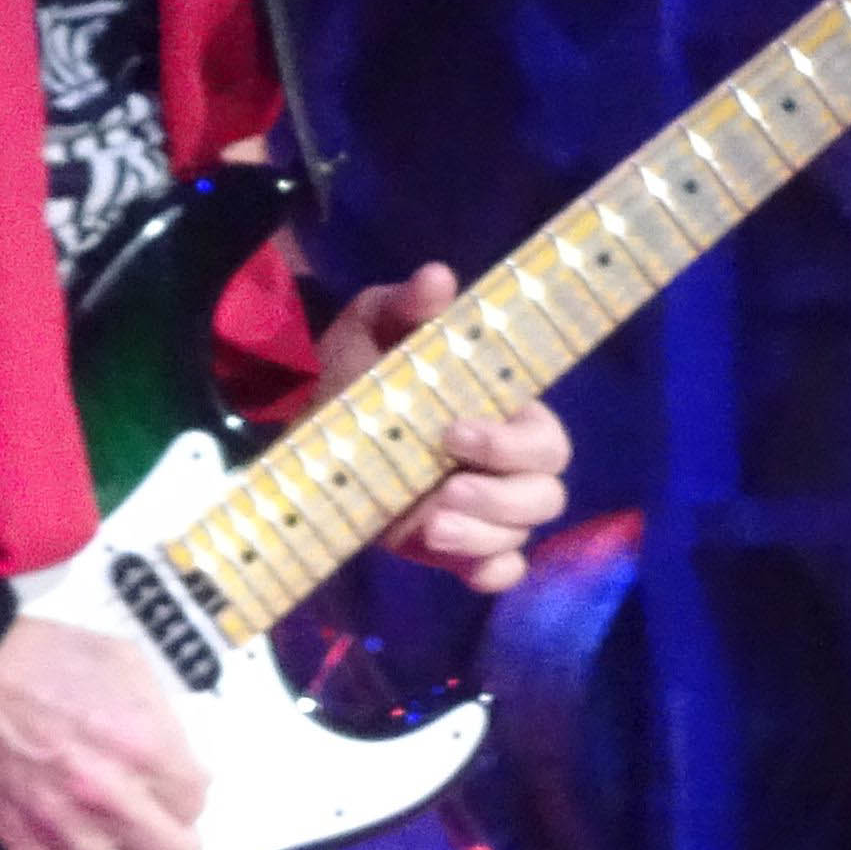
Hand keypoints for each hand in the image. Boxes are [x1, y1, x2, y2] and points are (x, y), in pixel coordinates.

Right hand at [0, 619, 206, 849]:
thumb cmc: (47, 656)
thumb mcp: (126, 662)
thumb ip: (161, 716)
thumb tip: (177, 756)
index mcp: (146, 746)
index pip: (196, 802)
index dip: (186, 793)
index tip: (170, 783)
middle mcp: (112, 797)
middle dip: (171, 840)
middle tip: (154, 822)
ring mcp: (64, 825)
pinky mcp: (18, 839)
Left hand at [319, 261, 572, 595]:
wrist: (303, 429)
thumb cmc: (353, 371)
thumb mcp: (372, 329)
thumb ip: (406, 305)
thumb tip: (438, 278)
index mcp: (499, 410)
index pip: (545, 435)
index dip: (514, 442)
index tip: (453, 431)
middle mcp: (503, 464)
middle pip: (547, 490)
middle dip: (502, 494)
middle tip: (444, 490)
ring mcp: (481, 510)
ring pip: (522, 533)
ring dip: (484, 533)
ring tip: (431, 524)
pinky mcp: (454, 549)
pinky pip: (500, 571)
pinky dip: (489, 571)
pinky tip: (455, 561)